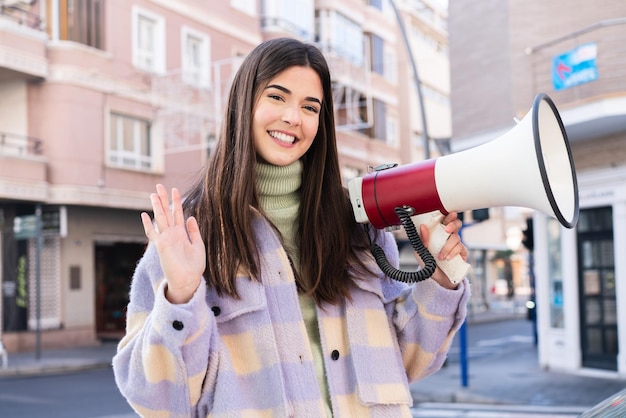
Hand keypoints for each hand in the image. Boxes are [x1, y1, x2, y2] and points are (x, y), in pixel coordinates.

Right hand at [142, 184, 205, 303]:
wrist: (188, 280)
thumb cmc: (194, 266)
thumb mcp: (198, 245)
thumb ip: (194, 231)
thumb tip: (190, 216)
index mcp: (181, 233)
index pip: (178, 214)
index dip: (176, 202)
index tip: (175, 189)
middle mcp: (172, 234)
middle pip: (167, 213)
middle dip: (163, 199)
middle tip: (159, 185)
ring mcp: (165, 239)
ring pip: (160, 219)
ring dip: (157, 206)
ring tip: (153, 193)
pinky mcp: (161, 246)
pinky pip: (152, 233)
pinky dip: (148, 224)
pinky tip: (144, 214)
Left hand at [419, 212, 467, 288]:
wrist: (438, 280)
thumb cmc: (430, 264)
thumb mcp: (421, 253)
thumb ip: (422, 241)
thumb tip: (423, 228)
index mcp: (439, 234)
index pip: (445, 221)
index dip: (448, 216)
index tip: (449, 214)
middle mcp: (448, 237)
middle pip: (456, 224)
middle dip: (453, 224)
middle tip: (446, 230)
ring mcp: (456, 245)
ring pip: (456, 237)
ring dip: (447, 246)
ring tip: (440, 256)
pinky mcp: (462, 254)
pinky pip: (460, 248)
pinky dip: (453, 252)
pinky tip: (447, 258)